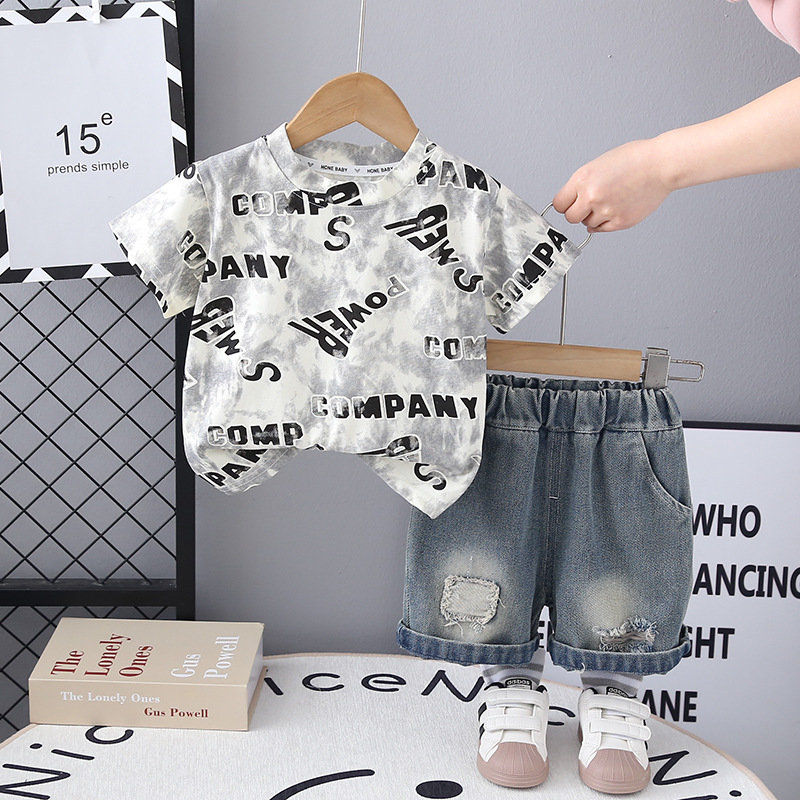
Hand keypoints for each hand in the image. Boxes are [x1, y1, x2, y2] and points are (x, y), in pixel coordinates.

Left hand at [552, 139, 672, 231]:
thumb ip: (583, 184)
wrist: (660, 165)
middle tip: (587, 204)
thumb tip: (572, 200)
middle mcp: (591, 197)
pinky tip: (613, 210)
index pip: (559, 204)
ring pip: (587, 224)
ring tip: (609, 200)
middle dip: (577, 212)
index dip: (565, 204)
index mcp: (583, 179)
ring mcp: (606, 211)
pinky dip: (604, 223)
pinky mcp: (620, 222)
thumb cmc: (634, 159)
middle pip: (570, 218)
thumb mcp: (598, 164)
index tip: (569, 204)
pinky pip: (601, 229)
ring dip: (593, 216)